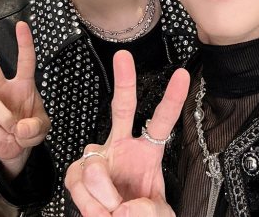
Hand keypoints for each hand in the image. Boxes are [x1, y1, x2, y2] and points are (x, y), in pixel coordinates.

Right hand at [0, 21, 49, 179]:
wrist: (15, 149)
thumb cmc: (30, 129)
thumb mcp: (42, 128)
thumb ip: (35, 127)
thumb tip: (20, 127)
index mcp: (23, 85)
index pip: (25, 61)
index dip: (24, 43)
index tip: (21, 25)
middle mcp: (4, 89)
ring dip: (6, 121)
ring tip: (14, 132)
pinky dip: (0, 135)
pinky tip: (4, 137)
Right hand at [65, 50, 188, 216]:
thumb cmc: (138, 215)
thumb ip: (150, 212)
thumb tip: (126, 207)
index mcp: (147, 153)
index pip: (161, 122)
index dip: (172, 99)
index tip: (182, 75)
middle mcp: (122, 148)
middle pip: (122, 108)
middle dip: (124, 80)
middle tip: (123, 57)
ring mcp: (98, 157)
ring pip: (94, 164)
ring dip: (104, 196)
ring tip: (113, 210)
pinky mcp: (77, 171)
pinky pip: (79, 181)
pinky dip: (90, 203)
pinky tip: (98, 210)